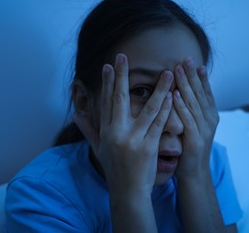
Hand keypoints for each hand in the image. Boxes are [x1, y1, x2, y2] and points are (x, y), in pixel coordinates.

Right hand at [74, 53, 172, 195]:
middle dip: (121, 76)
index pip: (106, 101)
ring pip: (147, 108)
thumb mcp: (98, 149)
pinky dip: (166, 108)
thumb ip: (88, 130)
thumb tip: (76, 115)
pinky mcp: (148, 146)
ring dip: (158, 88)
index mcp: (106, 131)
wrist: (127, 192)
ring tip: (167, 73)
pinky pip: (158, 123)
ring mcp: (133, 139)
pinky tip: (172, 95)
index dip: (107, 82)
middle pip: (119, 98)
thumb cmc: (114, 169)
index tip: (109, 65)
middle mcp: (117, 132)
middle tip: (124, 56)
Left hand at [173, 57, 218, 180]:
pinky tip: (175, 95)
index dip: (200, 77)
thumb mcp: (194, 125)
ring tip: (179, 70)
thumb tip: (183, 91)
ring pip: (194, 103)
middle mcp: (210, 120)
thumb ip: (191, 110)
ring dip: (186, 86)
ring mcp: (204, 130)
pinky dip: (182, 107)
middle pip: (200, 94)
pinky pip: (188, 120)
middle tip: (186, 58)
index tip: (194, 61)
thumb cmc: (190, 147)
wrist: (194, 173)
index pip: (205, 92)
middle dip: (193, 75)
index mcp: (210, 116)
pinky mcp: (196, 140)